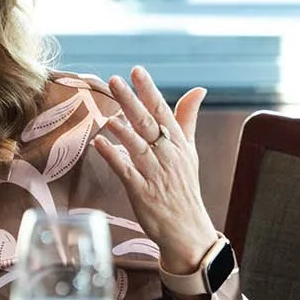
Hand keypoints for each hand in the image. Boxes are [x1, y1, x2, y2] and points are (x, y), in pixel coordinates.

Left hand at [89, 66, 219, 273]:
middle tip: (115, 81)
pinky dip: (114, 157)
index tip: (136, 71)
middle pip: (148, 124)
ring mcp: (155, 175)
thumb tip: (198, 89)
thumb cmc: (185, 187)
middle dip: (132, 102)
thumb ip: (187, 118)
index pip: (163, 110)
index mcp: (178, 143)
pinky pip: (126, 172)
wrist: (187, 229)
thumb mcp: (190, 151)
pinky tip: (101, 144)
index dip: (149, 90)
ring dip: (123, 130)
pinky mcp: (143, 193)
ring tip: (109, 114)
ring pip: (138, 147)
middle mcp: (168, 156)